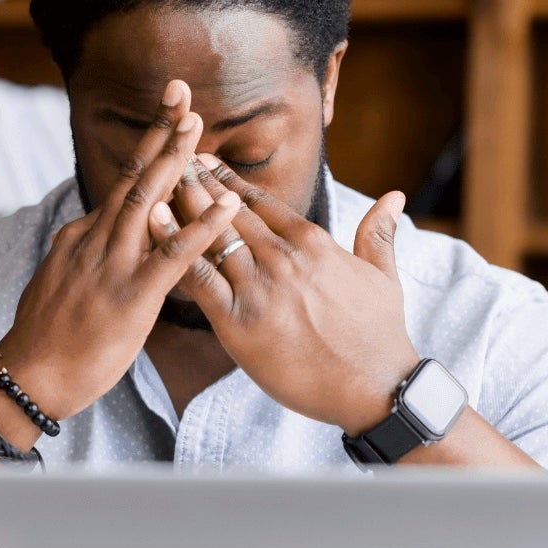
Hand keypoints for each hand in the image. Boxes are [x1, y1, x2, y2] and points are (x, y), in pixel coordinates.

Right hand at [0, 81, 241, 419]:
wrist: (29, 379)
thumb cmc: (48, 338)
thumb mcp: (61, 280)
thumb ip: (84, 251)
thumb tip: (95, 228)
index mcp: (82, 236)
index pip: (123, 184)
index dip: (148, 146)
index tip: (169, 111)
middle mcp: (95, 240)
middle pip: (132, 176)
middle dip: (158, 132)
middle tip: (181, 91)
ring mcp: (111, 266)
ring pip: (146, 202)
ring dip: (174, 161)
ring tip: (197, 127)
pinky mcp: (130, 297)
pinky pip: (173, 256)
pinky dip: (202, 227)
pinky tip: (226, 206)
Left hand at [150, 154, 420, 435]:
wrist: (376, 388)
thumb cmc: (380, 338)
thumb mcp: (384, 277)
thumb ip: (378, 234)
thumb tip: (394, 196)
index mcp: (313, 244)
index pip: (262, 203)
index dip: (229, 181)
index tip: (206, 161)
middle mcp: (282, 258)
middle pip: (230, 212)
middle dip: (198, 183)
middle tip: (171, 158)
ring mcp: (259, 289)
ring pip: (210, 236)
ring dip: (182, 206)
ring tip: (156, 182)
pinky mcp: (239, 322)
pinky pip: (199, 279)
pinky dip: (175, 250)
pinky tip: (154, 228)